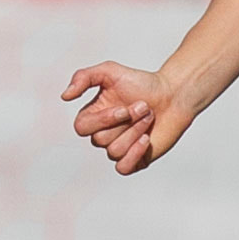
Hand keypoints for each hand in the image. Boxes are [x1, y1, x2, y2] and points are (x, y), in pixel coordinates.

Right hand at [61, 61, 191, 174]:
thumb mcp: (110, 72)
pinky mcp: (135, 161)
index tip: (124, 107)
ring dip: (135, 131)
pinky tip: (146, 139)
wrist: (173, 95)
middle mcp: (103, 134)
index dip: (103, 120)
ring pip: (114, 151)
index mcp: (93, 117)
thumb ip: (84, 77)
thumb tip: (64, 97)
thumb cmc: (142, 83)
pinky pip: (123, 168)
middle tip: (144, 107)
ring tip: (150, 117)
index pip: (81, 128)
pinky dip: (134, 154)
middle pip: (100, 139)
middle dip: (126, 122)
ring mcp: (119, 149)